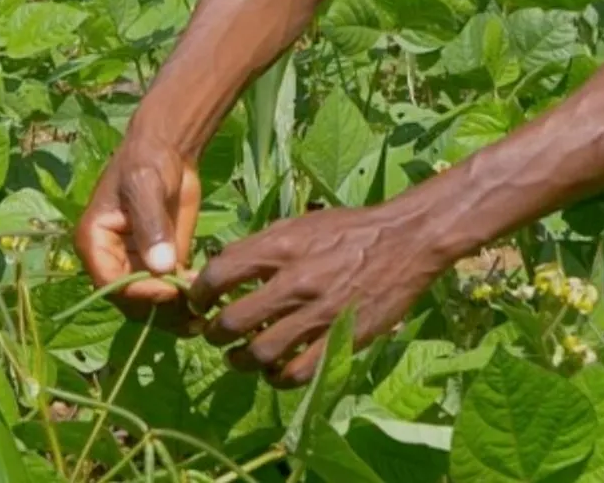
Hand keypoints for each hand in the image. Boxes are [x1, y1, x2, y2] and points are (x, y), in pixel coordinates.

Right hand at [75, 132, 202, 332]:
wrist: (169, 152)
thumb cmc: (148, 162)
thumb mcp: (146, 186)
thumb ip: (152, 224)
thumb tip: (161, 267)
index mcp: (94, 242)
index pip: (111, 283)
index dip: (139, 292)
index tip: (171, 289)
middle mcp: (110, 261)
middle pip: (129, 301)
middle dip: (159, 307)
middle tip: (192, 307)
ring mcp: (135, 265)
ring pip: (149, 304)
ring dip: (173, 313)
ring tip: (200, 312)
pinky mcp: (159, 265)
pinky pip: (167, 293)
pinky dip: (184, 302)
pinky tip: (204, 301)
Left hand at [192, 203, 448, 387]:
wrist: (404, 241)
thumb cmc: (346, 229)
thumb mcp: (298, 225)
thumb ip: (260, 247)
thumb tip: (219, 270)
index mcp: (282, 247)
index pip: (220, 274)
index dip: (199, 293)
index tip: (198, 301)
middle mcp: (296, 281)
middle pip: (233, 321)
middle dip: (214, 332)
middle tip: (215, 333)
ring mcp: (319, 314)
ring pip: (261, 353)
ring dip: (241, 360)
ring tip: (239, 357)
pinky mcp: (342, 339)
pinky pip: (297, 372)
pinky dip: (277, 377)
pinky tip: (274, 370)